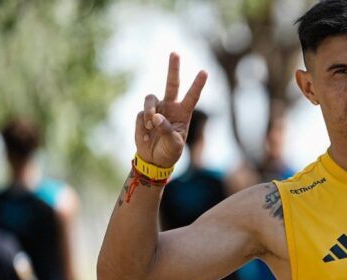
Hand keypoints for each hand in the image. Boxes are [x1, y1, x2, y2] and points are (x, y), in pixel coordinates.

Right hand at [136, 52, 207, 167]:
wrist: (153, 160)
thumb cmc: (169, 152)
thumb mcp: (174, 145)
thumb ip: (167, 130)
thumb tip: (156, 117)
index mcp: (183, 113)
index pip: (192, 96)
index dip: (198, 85)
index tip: (204, 72)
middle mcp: (170, 107)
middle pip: (171, 83)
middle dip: (173, 68)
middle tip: (175, 53)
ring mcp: (156, 110)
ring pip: (150, 99)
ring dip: (150, 110)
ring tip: (151, 125)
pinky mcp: (143, 115)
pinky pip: (142, 114)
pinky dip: (143, 125)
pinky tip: (146, 135)